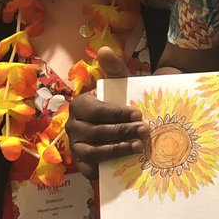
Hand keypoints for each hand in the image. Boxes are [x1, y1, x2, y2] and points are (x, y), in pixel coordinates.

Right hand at [68, 46, 147, 178]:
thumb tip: (105, 49)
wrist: (120, 124)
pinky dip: (104, 168)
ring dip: (117, 149)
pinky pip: (89, 169)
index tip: (139, 114)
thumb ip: (114, 67)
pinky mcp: (82, 164)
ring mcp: (76, 146)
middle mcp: (73, 126)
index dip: (117, 113)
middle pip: (97, 132)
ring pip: (94, 151)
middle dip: (122, 131)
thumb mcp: (119, 83)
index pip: (97, 111)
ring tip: (139, 147)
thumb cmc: (119, 102)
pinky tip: (123, 165)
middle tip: (145, 131)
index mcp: (80, 105)